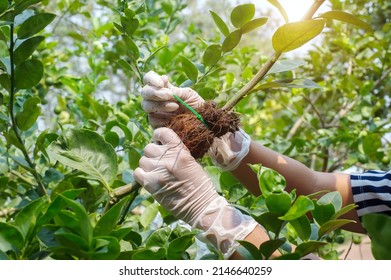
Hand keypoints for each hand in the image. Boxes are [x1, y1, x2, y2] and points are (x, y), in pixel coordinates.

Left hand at [134, 127, 257, 257]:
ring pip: (143, 160)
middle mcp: (167, 158)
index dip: (158, 136)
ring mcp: (158, 171)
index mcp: (180, 150)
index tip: (159, 142)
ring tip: (156, 172)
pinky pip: (137, 173)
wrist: (201, 205)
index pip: (162, 132)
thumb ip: (177, 153)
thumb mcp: (192, 162)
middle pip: (149, 147)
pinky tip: (150, 179)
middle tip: (159, 162)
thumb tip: (162, 148)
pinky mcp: (151, 184)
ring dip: (148, 165)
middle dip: (153, 154)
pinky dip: (142, 175)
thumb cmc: (200, 184)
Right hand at [141, 71, 204, 126]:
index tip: (162, 82)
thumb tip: (163, 78)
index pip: (149, 79)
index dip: (152, 79)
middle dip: (155, 92)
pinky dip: (162, 117)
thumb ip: (174, 89)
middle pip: (144, 92)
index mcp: (163, 88)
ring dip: (159, 104)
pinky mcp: (156, 125)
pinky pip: (152, 119)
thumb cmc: (196, 106)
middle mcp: (155, 99)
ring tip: (175, 106)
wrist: (203, 122)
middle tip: (169, 95)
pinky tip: (173, 117)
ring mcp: (155, 112)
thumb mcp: (188, 95)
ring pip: (146, 105)